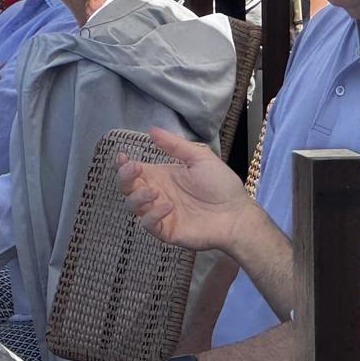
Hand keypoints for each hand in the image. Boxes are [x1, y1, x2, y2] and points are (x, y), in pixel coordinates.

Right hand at [117, 127, 257, 252]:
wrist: (236, 213)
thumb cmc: (221, 185)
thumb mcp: (199, 158)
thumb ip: (175, 145)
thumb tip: (152, 130)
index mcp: (162, 176)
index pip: (134, 171)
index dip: (123, 165)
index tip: (123, 157)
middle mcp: (157, 194)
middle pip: (128, 188)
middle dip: (125, 178)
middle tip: (134, 169)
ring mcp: (160, 213)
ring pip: (133, 206)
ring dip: (138, 197)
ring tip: (155, 191)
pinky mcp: (166, 230)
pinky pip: (148, 224)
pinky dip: (152, 215)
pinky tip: (167, 206)